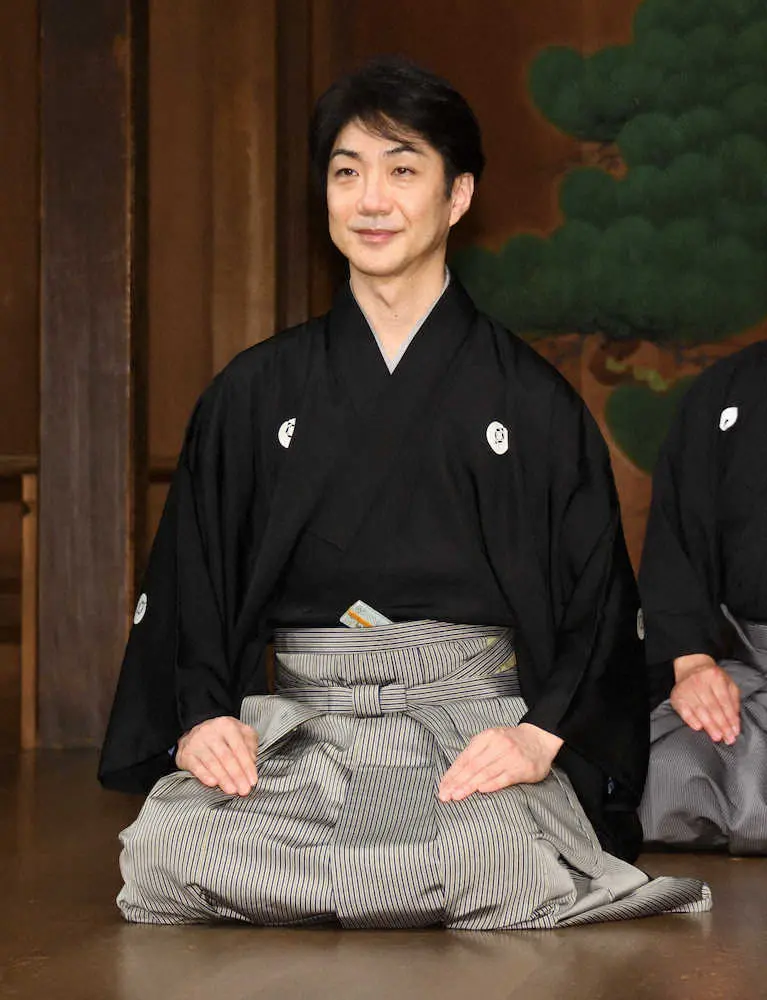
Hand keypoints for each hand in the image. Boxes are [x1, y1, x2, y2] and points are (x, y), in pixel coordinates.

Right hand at [176, 716, 258, 794]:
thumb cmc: (224, 737)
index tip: (253, 781)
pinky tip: (214, 783)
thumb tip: (252, 762)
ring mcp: (196, 742)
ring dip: (223, 778)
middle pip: (226, 756)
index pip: (239, 747)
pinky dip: (205, 776)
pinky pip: (196, 767)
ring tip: (232, 790)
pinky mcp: (186, 754)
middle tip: (244, 790)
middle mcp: (210, 732)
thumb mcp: (240, 733)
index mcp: (227, 725)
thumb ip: (250, 745)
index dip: (247, 765)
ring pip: (212, 762)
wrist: (196, 734)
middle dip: (237, 775)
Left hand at [438, 723, 562, 801]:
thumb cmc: (511, 742)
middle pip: (472, 766)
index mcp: (486, 737)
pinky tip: (480, 790)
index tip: (442, 787)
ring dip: (469, 785)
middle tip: (445, 795)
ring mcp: (509, 756)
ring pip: (485, 772)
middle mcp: (497, 745)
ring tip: (457, 796)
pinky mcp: (521, 768)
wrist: (539, 739)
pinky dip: (491, 784)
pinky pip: (504, 777)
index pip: (465, 757)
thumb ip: (476, 752)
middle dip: (457, 782)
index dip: (452, 773)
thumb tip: (455, 773)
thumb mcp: (492, 739)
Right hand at [670, 654, 739, 743]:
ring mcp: (687, 689)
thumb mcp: (727, 683)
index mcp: (715, 676)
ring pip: (700, 711)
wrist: (691, 668)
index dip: (731, 718)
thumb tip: (735, 720)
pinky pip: (684, 711)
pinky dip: (691, 720)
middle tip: (728, 738)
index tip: (735, 730)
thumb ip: (733, 700)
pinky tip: (699, 728)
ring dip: (709, 726)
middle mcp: (699, 682)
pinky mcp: (677, 696)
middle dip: (722, 725)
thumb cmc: (712, 678)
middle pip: (712, 707)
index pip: (724, 701)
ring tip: (717, 737)